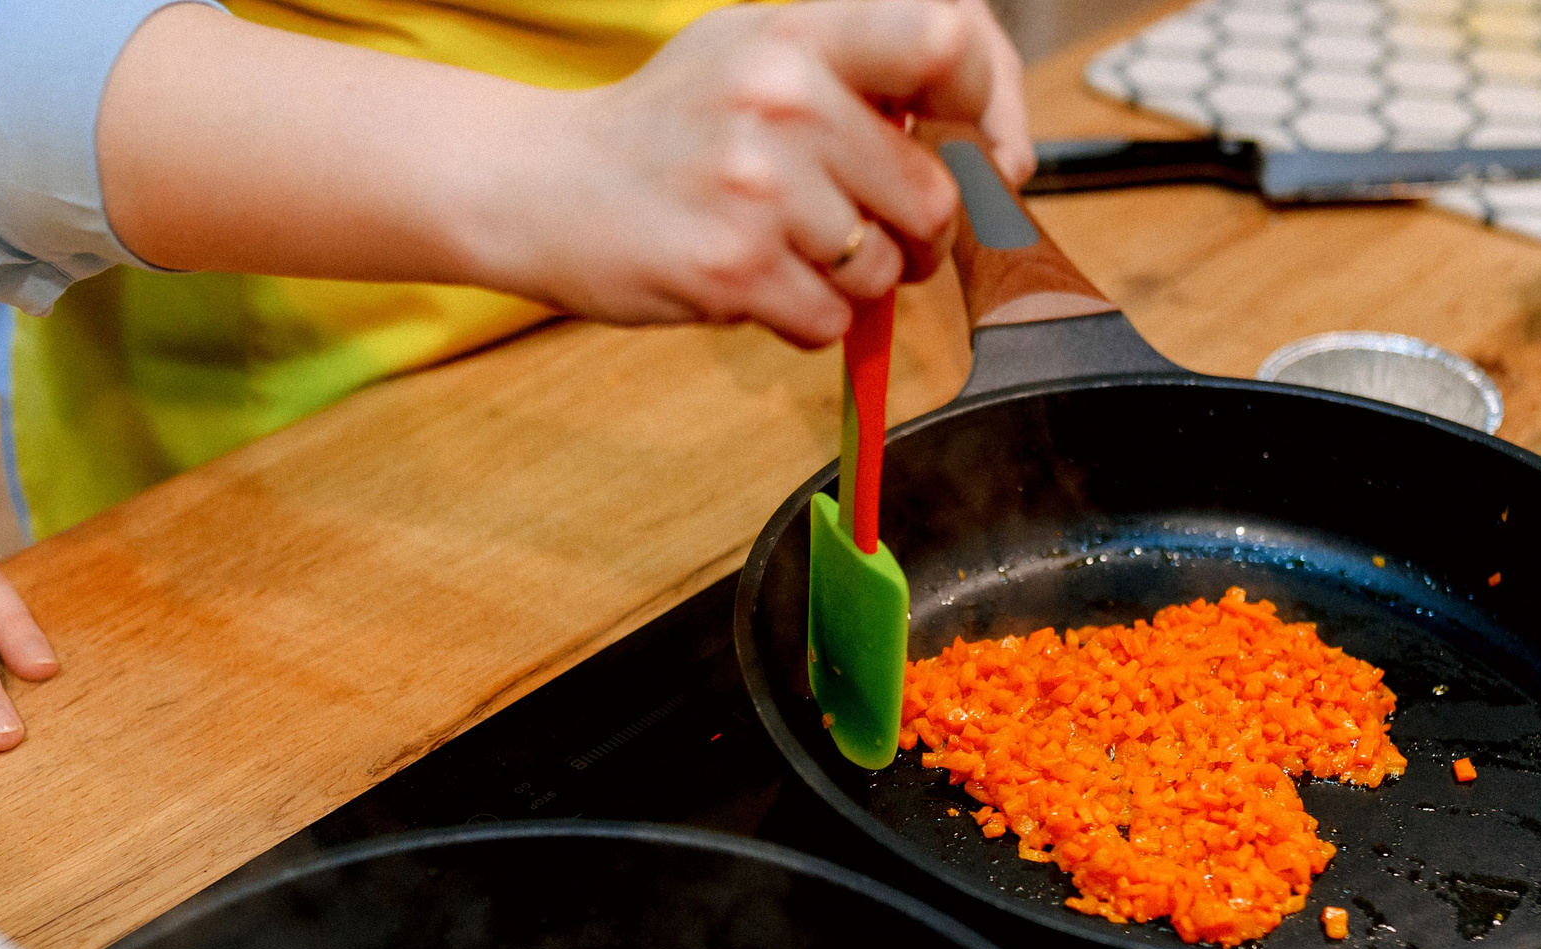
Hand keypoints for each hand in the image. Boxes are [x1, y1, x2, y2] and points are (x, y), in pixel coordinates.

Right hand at [98, 0, 1028, 349]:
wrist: (543, 185)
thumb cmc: (665, 129)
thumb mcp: (755, 55)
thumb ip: (861, 78)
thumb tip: (983, 149)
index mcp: (801, 34)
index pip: (950, 41)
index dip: (996, 107)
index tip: (997, 160)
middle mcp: (784, 100)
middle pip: (933, 194)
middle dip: (914, 234)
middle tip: (861, 230)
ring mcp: (759, 189)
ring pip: (884, 269)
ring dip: (853, 282)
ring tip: (785, 250)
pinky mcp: (734, 271)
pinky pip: (831, 321)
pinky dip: (807, 319)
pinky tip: (754, 283)